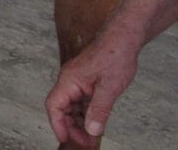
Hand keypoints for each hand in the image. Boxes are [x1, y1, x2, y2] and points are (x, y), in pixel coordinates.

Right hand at [45, 31, 139, 145]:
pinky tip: (96, 121)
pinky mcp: (86, 81)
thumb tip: (92, 130)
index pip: (54, 105)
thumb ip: (99, 110)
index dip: (57, 124)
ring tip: (92, 136)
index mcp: (69, 80)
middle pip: (61, 108)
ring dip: (79, 122)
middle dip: (71, 127)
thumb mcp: (109, 87)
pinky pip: (81, 101)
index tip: (64, 139)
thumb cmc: (114, 55)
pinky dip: (86, 113)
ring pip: (72, 106)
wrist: (123, 38)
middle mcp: (69, 80)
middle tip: (86, 142)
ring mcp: (77, 81)